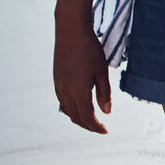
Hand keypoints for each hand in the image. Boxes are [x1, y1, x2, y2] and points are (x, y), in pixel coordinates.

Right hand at [54, 15, 111, 133]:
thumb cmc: (90, 50)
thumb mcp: (102, 72)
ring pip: (68, 110)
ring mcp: (59, 87)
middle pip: (76, 118)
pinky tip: (80, 105)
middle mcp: (65, 93)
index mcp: (78, 92)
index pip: (87, 118)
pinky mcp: (57, 80)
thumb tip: (107, 112)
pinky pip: (63, 101)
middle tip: (100, 128)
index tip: (106, 131)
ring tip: (92, 119)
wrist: (70, 33)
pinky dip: (72, 108)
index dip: (97, 127)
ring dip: (79, 118)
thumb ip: (104, 93)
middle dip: (88, 125)